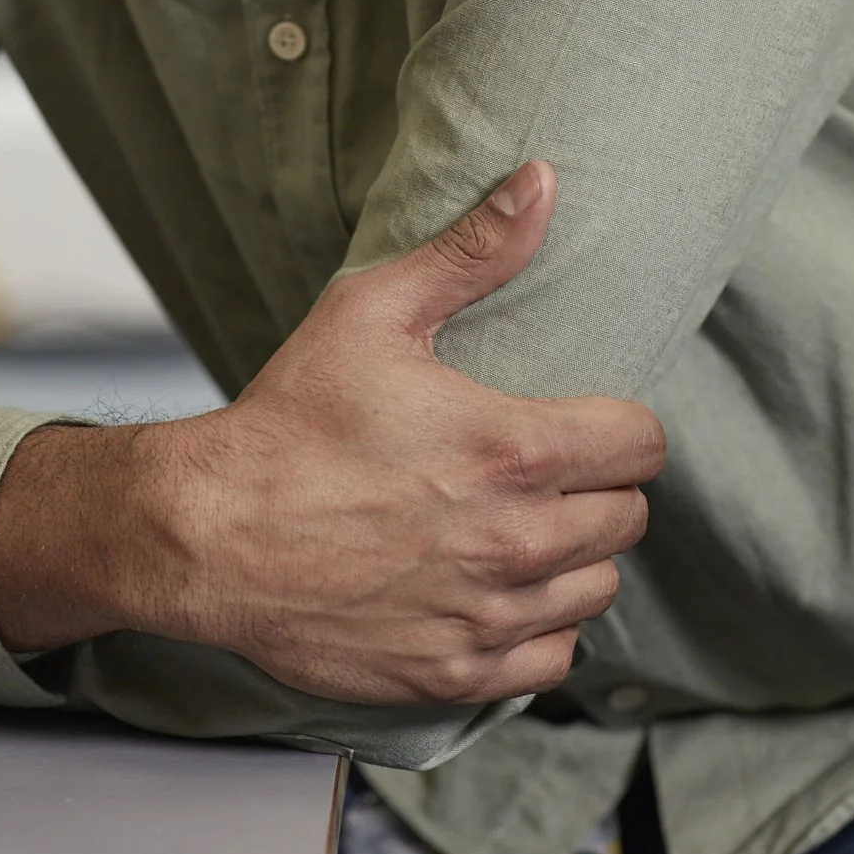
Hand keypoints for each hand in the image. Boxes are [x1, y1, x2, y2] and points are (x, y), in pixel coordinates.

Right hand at [0, 162, 663, 703]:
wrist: (211, 532)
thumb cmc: (289, 421)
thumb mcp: (373, 310)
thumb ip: (473, 249)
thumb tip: (543, 182)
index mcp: (512, 449)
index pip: (642, 445)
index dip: (621, 426)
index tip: (586, 421)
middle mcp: (516, 541)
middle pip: (628, 519)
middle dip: (596, 487)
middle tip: (542, 469)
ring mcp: (489, 615)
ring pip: (596, 589)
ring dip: (572, 557)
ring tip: (519, 526)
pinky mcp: (457, 671)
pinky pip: (552, 658)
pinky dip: (537, 628)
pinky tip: (496, 591)